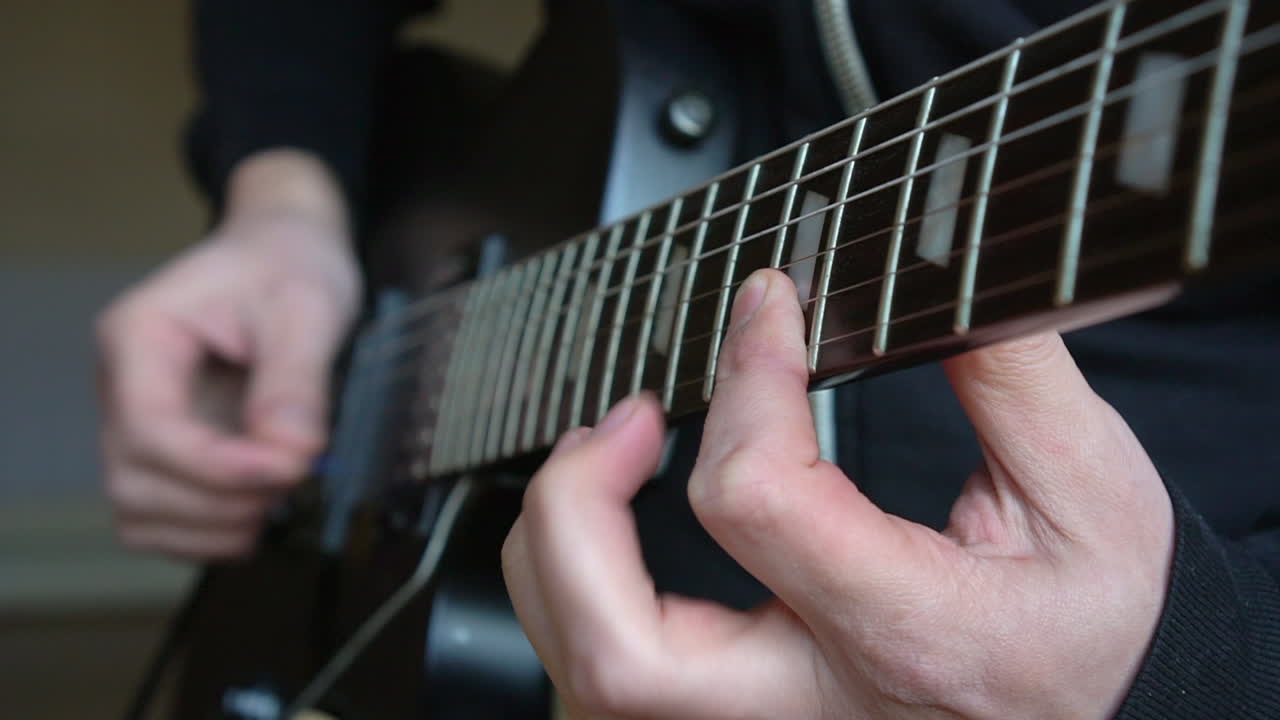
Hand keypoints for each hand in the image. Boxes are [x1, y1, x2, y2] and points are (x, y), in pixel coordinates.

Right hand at [97, 150, 360, 558]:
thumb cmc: (288, 265)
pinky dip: (209, 532)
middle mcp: (122, 386)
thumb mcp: (308, 306)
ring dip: (213, 526)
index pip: (149, 429)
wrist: (284, 252)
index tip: (289, 468)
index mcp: (138, 336)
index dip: (217, 467)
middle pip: (134, 482)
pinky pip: (161, 520)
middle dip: (220, 499)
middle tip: (294, 474)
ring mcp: (138, 423)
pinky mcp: (166, 451)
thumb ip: (297, 380)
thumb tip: (293, 454)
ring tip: (279, 493)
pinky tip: (260, 507)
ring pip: (139, 513)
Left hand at [503, 269, 1173, 718]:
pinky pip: (604, 671)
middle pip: (620, 652)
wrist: (1068, 711)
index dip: (746, 380)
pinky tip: (612, 521)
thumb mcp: (1092, 494)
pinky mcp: (728, 718)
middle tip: (629, 414)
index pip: (760, 501)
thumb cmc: (1073, 619)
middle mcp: (809, 706)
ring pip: (590, 674)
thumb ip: (1009, 379)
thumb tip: (915, 271)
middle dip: (579, 505)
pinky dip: (577, 582)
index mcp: (909, 638)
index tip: (768, 306)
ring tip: (608, 451)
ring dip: (557, 546)